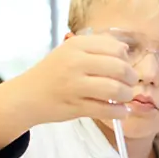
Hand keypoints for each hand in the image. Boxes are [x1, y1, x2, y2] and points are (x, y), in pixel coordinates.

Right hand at [0, 34, 137, 157]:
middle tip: (130, 84)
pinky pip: (106, 109)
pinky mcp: (75, 106)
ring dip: (126, 95)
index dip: (126, 59)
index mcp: (76, 45)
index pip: (116, 48)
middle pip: (119, 68)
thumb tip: (126, 50)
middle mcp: (75, 63)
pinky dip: (120, 112)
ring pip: (115, 89)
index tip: (125, 66)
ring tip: (124, 97)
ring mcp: (75, 85)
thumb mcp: (70, 52)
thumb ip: (97, 48)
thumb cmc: (54, 73)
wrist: (27, 95)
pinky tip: (121, 111)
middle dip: (131, 78)